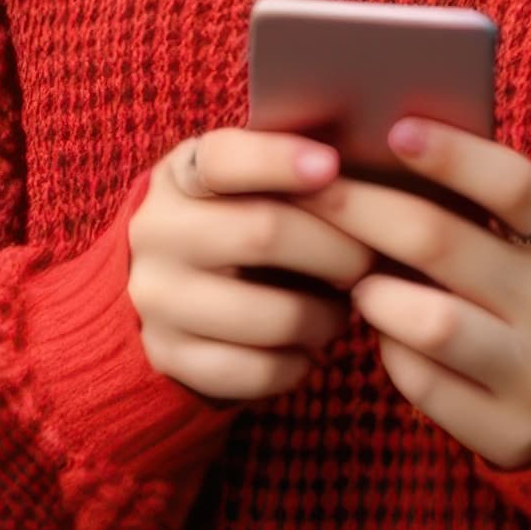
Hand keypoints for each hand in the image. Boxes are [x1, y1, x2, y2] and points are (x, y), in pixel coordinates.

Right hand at [125, 128, 377, 403]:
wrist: (173, 296)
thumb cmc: (239, 224)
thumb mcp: (245, 185)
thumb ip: (290, 169)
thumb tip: (373, 163)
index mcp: (180, 176)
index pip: (223, 158)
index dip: (278, 159)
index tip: (332, 165)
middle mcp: (157, 233)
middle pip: (264, 233)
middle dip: (337, 249)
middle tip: (369, 258)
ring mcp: (158, 300)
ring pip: (273, 316)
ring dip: (327, 316)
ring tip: (343, 306)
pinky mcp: (171, 358)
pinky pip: (259, 370)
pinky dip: (300, 362)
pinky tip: (306, 344)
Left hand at [303, 117, 530, 468]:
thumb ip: (496, 213)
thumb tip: (392, 155)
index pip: (514, 186)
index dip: (453, 155)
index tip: (396, 130)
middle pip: (440, 244)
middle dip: (362, 211)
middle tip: (313, 193)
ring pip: (426, 322)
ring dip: (374, 293)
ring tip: (356, 279)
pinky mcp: (507, 431)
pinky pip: (422, 383)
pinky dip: (392, 352)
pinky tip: (388, 334)